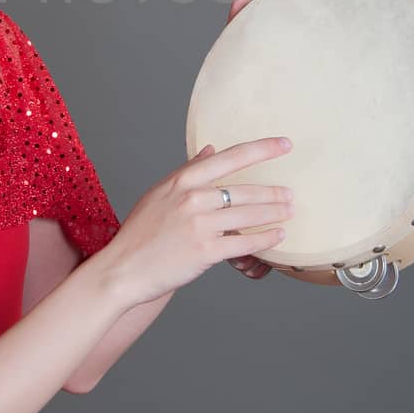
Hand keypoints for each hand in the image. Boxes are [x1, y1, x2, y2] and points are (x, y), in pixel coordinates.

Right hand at [99, 131, 294, 308]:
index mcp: (182, 181)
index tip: (285, 144)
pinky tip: (277, 236)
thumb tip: (211, 149)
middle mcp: (192, 198)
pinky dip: (265, 239)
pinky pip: (245, 242)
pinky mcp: (205, 251)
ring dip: (275, 214)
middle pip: (245, 190)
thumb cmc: (140, 231)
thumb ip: (188, 171)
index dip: (262, 149)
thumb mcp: (160, 193)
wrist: (123, 268)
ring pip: (249, 215)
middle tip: (291, 194)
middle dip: (274, 192)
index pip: (231, 157)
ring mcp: (199, 225)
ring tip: (289, 212)